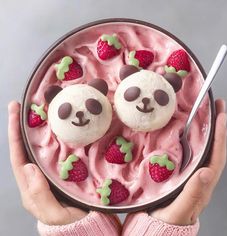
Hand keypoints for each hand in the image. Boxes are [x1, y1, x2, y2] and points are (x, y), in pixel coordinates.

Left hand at [8, 101, 87, 225]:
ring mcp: (49, 173)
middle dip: (22, 127)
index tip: (15, 114)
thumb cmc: (69, 223)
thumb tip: (29, 167)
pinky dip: (54, 139)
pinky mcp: (62, 171)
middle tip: (22, 106)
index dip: (15, 135)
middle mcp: (37, 177)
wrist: (85, 226)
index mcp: (31, 187)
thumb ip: (40, 195)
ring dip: (37, 131)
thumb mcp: (54, 214)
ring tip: (39, 113)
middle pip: (25, 149)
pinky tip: (59, 129)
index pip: (18, 157)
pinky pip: (55, 152)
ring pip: (40, 149)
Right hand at [150, 99, 226, 225]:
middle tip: (217, 106)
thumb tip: (207, 172)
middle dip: (218, 127)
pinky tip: (187, 129)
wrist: (159, 225)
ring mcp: (192, 172)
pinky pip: (191, 151)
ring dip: (207, 129)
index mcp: (203, 184)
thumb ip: (193, 193)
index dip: (220, 136)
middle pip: (214, 148)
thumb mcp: (180, 209)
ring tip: (206, 112)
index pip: (216, 157)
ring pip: (204, 148)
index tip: (220, 116)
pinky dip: (193, 138)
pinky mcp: (181, 171)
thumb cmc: (169, 219)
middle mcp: (201, 176)